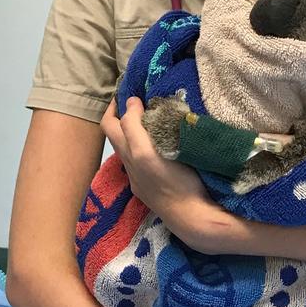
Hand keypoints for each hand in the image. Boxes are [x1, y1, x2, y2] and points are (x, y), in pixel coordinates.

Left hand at [100, 97, 251, 252]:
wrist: (193, 218)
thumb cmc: (177, 183)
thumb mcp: (149, 152)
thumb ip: (135, 127)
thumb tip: (132, 102)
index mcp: (131, 155)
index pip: (112, 123)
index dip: (119, 104)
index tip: (133, 89)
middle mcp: (132, 167)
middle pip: (117, 135)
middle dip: (121, 115)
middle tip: (137, 98)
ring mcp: (143, 179)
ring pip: (131, 148)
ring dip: (134, 131)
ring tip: (150, 117)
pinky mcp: (153, 189)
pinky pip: (141, 161)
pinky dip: (143, 147)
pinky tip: (159, 144)